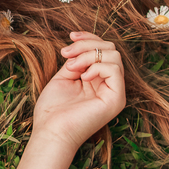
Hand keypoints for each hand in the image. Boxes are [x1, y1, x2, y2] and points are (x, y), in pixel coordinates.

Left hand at [31, 31, 125, 149]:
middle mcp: (109, 85)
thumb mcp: (64, 77)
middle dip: (86, 45)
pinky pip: (114, 69)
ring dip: (88, 55)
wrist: (51, 132)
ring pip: (114, 55)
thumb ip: (76, 60)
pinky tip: (83, 77)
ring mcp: (114, 92)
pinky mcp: (116, 99)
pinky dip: (97, 66)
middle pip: (109, 49)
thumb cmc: (53, 110)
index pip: (103, 50)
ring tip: (71, 67)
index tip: (70, 36)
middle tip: (65, 54)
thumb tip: (81, 44)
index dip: (89, 38)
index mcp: (97, 80)